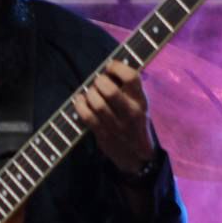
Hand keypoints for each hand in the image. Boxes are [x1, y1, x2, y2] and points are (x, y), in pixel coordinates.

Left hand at [72, 59, 155, 173]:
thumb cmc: (133, 122)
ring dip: (89, 94)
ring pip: (97, 103)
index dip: (116, 67)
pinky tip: (80, 101)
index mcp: (141, 100)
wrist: (136, 155)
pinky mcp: (105, 135)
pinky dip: (80, 105)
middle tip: (97, 83)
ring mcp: (118, 125)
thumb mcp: (138, 104)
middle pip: (110, 90)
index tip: (109, 67)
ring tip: (89, 93)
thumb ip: (128, 88)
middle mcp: (131, 112)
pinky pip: (88, 116)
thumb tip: (107, 66)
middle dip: (99, 82)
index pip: (131, 77)